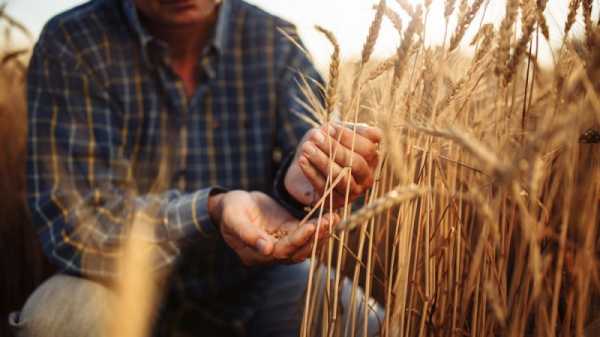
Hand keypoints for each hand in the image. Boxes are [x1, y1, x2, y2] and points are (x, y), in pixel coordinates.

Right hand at [209, 190, 337, 265]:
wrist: (232, 204)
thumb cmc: (229, 210)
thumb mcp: (234, 218)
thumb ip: (247, 233)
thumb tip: (266, 249)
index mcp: (255, 255)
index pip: (280, 252)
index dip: (296, 241)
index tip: (310, 226)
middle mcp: (271, 254)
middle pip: (297, 251)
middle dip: (314, 237)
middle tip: (329, 221)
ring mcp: (282, 243)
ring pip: (305, 244)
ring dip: (320, 232)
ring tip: (333, 218)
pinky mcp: (289, 232)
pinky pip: (306, 232)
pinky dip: (318, 225)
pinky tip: (330, 215)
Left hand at [284, 123, 381, 208]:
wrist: (302, 170)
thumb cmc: (323, 147)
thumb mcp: (333, 133)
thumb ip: (345, 130)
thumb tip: (350, 131)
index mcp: (372, 157)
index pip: (368, 148)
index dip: (349, 137)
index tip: (329, 127)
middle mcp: (367, 176)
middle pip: (356, 163)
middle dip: (335, 149)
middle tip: (314, 137)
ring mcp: (355, 191)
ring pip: (341, 177)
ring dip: (322, 161)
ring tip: (306, 148)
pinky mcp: (338, 202)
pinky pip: (325, 186)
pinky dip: (312, 172)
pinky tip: (302, 160)